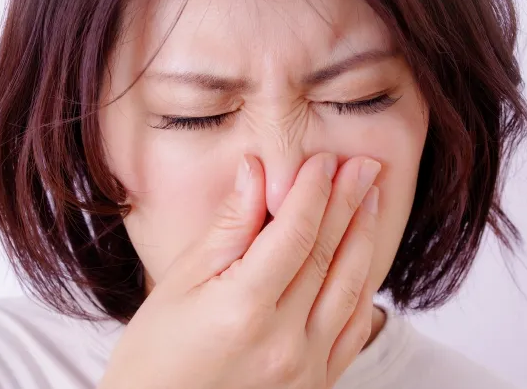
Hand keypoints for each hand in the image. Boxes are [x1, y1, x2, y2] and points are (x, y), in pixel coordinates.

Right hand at [98, 153, 382, 388]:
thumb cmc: (155, 357)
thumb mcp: (179, 284)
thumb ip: (228, 228)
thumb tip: (256, 172)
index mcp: (244, 309)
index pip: (295, 233)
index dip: (314, 191)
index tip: (325, 160)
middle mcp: (283, 341)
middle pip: (328, 254)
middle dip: (349, 202)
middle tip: (367, 165)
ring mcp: (305, 368)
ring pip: (350, 288)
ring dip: (364, 237)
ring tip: (371, 199)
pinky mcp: (315, 385)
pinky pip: (352, 329)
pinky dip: (362, 287)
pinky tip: (365, 258)